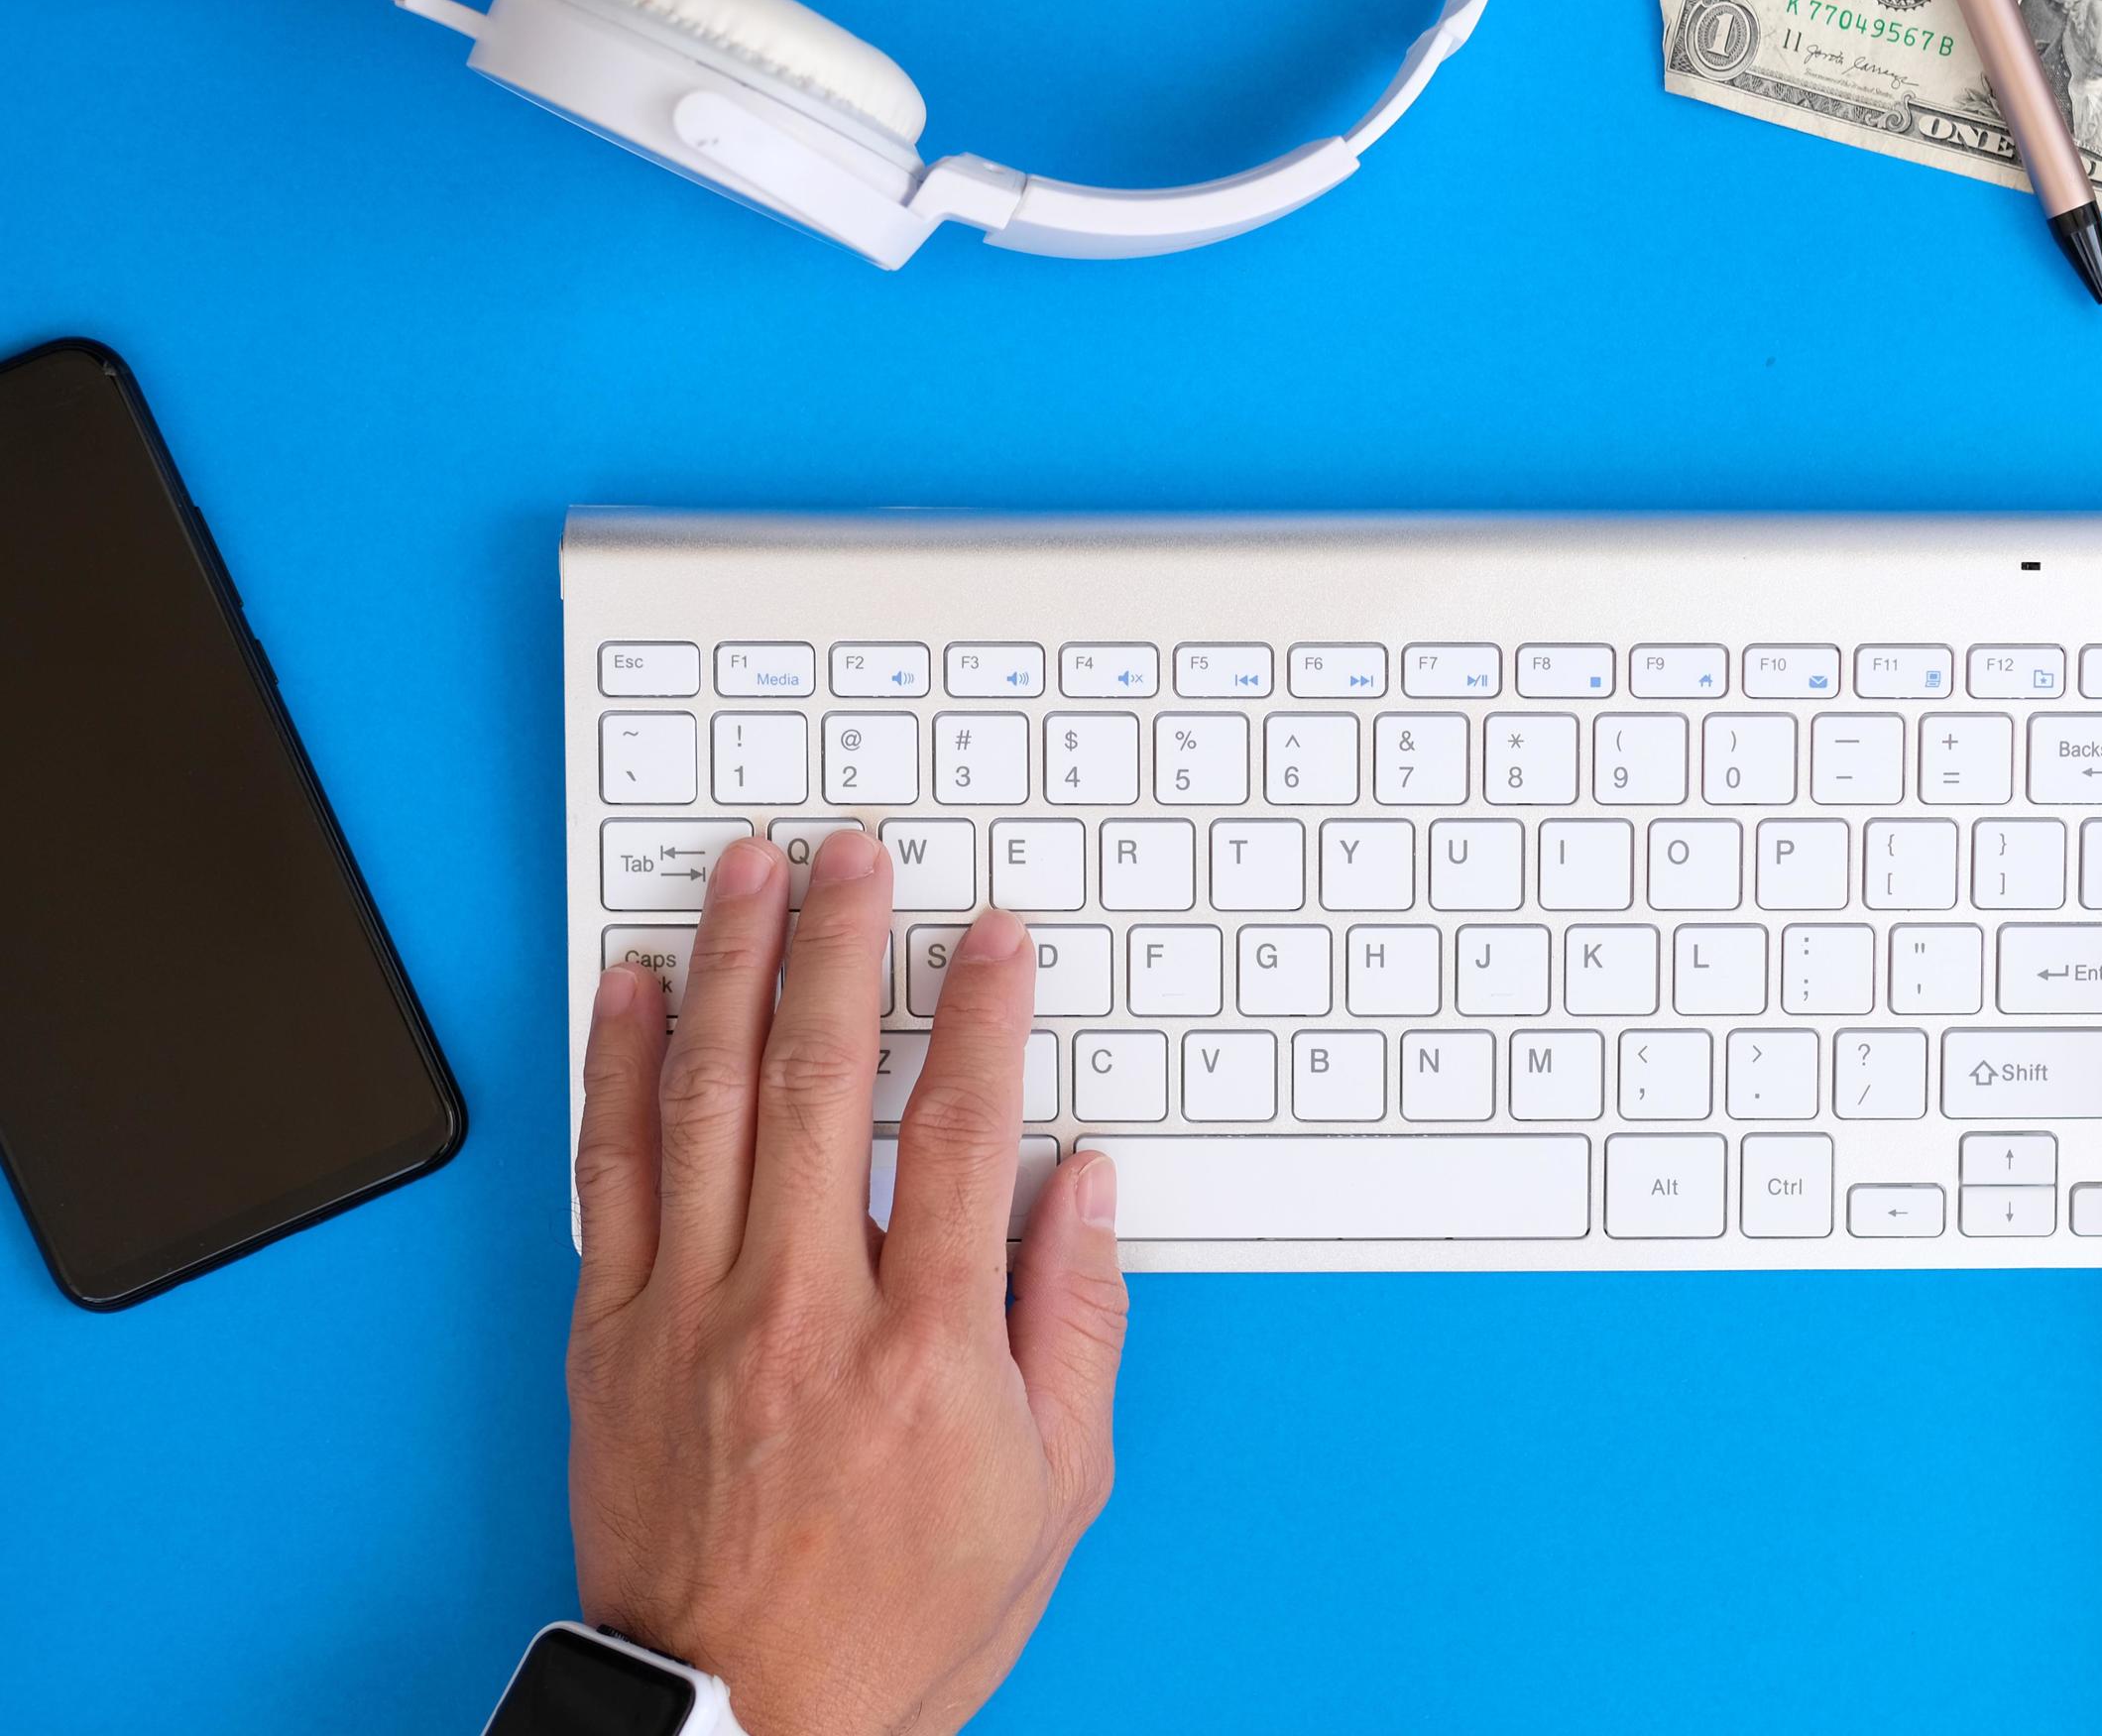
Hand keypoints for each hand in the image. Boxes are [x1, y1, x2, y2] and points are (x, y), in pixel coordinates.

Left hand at [568, 829, 1126, 1735]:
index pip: (966, 1129)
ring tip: (750, 872)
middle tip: (857, 858)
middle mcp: (804, 1305)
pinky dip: (620, 1066)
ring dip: (732, 965)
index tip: (995, 938)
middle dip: (843, 945)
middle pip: (824, 1078)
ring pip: (709, 1097)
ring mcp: (695, 1311)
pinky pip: (609, 1170)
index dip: (987, 1013)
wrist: (742, 1714)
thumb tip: (1086, 1191)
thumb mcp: (1054, 1489)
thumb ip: (1076, 1324)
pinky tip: (638, 988)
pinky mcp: (613, 1333)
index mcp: (927, 1343)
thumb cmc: (902, 1615)